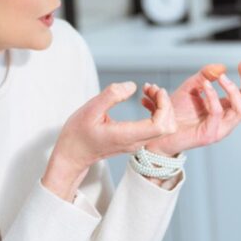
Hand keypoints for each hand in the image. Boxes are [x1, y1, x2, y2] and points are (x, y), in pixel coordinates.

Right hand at [43, 82, 175, 200]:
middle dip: (164, 103)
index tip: (153, 90)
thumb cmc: (78, 134)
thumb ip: (111, 96)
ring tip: (147, 90)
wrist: (72, 154)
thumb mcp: (89, 110)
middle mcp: (136, 142)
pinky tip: (144, 100)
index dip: (164, 106)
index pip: (161, 126)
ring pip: (164, 126)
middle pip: (168, 126)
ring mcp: (137, 142)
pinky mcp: (135, 140)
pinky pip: (155, 127)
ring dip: (161, 106)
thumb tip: (133, 86)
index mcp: (127, 136)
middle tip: (150, 87)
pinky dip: (155, 111)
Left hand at [139, 62, 240, 156]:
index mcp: (227, 110)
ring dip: (233, 90)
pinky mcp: (209, 134)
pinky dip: (213, 96)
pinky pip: (217, 113)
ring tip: (222, 77)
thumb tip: (222, 67)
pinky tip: (205, 85)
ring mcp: (221, 129)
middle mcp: (228, 120)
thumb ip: (205, 76)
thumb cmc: (175, 112)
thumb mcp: (191, 87)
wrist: (158, 131)